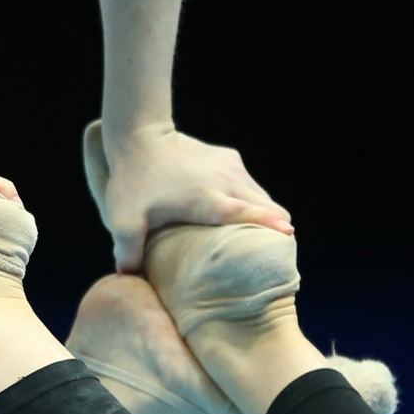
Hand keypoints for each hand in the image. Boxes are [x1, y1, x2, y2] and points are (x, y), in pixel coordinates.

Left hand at [82, 118, 294, 274]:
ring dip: (263, 214)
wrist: (139, 133)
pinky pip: (251, 184)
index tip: (289, 239)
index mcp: (209, 200)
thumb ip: (128, 252)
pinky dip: (251, 199)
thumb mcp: (123, 219)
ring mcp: (231, 165)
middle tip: (265, 255)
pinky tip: (235, 211)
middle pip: (268, 207)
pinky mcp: (230, 156)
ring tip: (252, 238)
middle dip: (273, 228)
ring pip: (263, 196)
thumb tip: (129, 280)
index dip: (271, 227)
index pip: (251, 214)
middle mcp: (227, 181)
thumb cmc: (132, 179)